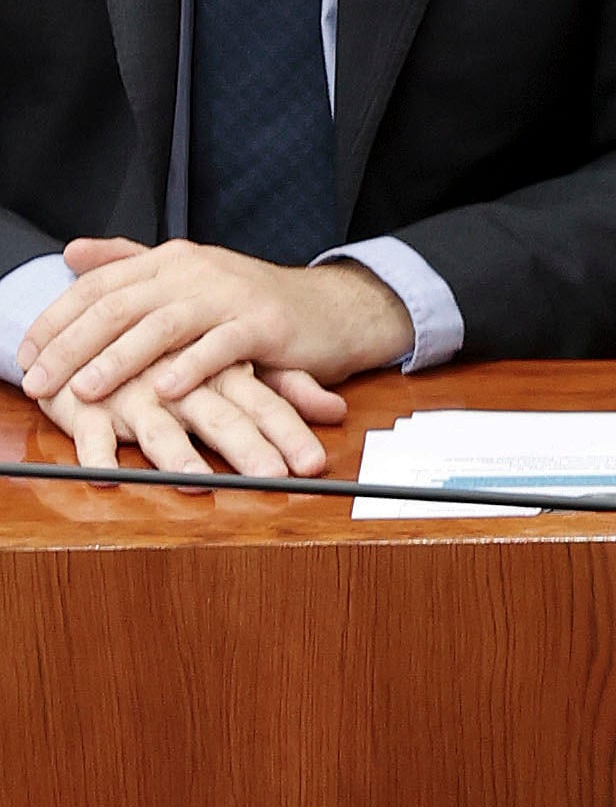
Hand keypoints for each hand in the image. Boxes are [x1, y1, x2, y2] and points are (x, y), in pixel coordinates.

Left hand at [20, 236, 408, 415]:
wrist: (328, 309)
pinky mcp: (265, 324)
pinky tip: (163, 389)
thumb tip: (72, 251)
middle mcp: (195, 271)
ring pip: (163, 325)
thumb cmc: (248, 305)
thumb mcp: (187, 280)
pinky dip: (190, 367)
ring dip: (119, 360)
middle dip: (72, 346)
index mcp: (171, 262)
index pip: (99, 286)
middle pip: (120, 305)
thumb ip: (129, 265)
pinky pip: (221, 345)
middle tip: (39, 381)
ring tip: (86, 390)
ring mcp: (230, 295)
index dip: (57, 320)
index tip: (26, 354)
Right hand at [26, 353, 344, 480]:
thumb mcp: (231, 368)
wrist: (93, 325)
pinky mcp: (88, 404)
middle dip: (247, 448)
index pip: (263, 402)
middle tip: (271, 477)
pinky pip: (91, 433)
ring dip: (178, 456)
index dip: (288, 431)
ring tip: (198, 481)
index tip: (313, 463)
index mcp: (220, 371)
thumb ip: (284, 386)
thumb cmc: (169, 358)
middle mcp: (182, 382)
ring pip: (160, 426)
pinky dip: (97, 454)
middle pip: (219, 415)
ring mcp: (135, 392)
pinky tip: (107, 477)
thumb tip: (336, 407)